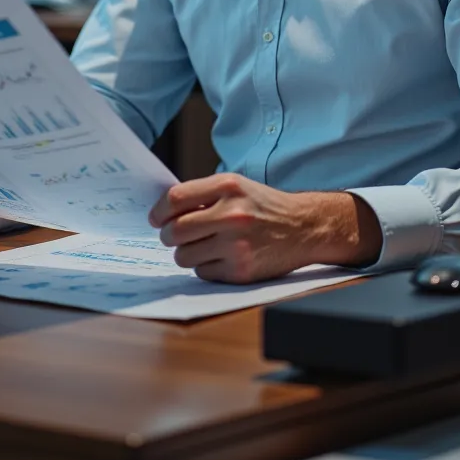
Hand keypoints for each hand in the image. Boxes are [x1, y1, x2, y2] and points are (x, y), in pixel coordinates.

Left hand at [149, 173, 382, 283]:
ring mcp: (237, 244)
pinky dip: (205, 267)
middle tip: (172, 236)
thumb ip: (203, 195)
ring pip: (184, 256)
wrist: (303, 227)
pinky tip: (221, 257)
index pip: (175, 199)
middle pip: (175, 231)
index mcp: (227, 186)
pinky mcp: (241, 270)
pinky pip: (202, 273)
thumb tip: (163, 210)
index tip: (156, 219)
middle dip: (168, 236)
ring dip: (186, 253)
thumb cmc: (264, 206)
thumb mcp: (237, 186)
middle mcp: (232, 214)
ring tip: (202, 246)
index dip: (159, 211)